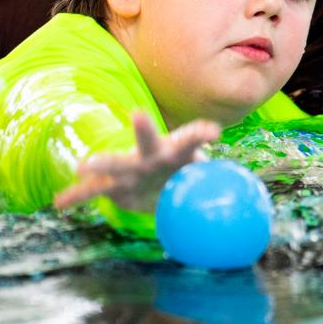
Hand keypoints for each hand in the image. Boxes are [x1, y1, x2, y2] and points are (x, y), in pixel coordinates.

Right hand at [53, 112, 220, 214]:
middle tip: (138, 113)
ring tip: (83, 166)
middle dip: (144, 129)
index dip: (201, 132)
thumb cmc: (186, 179)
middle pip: (149, 140)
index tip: (214, 132)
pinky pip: (94, 193)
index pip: (191, 136)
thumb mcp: (208, 181)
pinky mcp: (115, 187)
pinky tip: (59, 203)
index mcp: (179, 151)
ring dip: (101, 163)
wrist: (160, 187)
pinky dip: (77, 198)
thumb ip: (228, 188)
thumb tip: (263, 210)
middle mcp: (153, 154)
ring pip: (115, 163)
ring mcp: (131, 168)